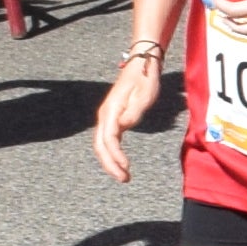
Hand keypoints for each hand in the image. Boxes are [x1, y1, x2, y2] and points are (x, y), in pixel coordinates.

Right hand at [94, 56, 155, 180]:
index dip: (115, 155)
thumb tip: (122, 126)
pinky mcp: (113, 119)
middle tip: (124, 179)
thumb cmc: (145, 79)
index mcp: (111, 110)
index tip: (126, 167)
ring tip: (124, 176)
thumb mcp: (144, 94)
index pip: (109, 138)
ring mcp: (108, 118)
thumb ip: (133, 112)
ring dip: (111, 162)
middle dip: (110, 164)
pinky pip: (108, 141)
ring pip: (102, 145)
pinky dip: (113, 154)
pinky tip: (121, 164)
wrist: (142, 65)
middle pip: (100, 145)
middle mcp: (105, 115)